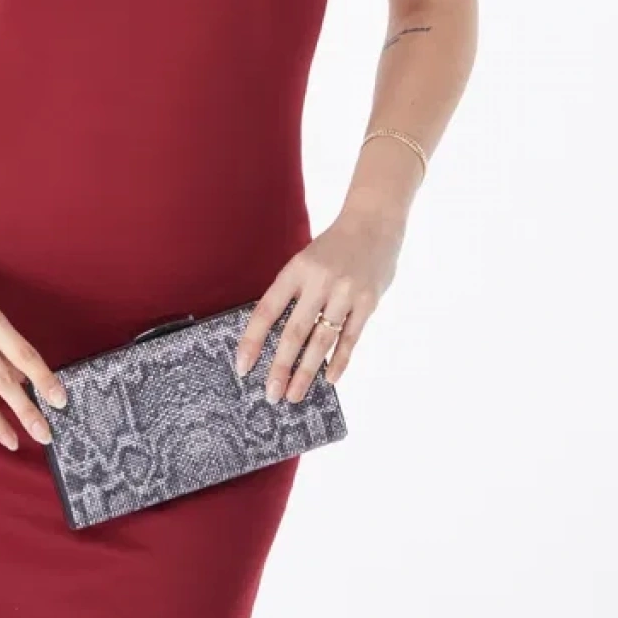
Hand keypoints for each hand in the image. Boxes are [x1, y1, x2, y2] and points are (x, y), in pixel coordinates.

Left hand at [234, 202, 405, 401]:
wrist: (374, 222)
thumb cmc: (333, 247)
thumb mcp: (305, 261)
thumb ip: (292, 293)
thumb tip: (273, 336)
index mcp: (296, 270)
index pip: (267, 310)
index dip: (252, 340)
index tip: (243, 367)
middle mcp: (319, 281)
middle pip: (294, 332)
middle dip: (280, 367)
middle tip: (271, 394)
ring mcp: (346, 292)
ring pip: (321, 340)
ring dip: (306, 371)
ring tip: (294, 395)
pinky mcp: (368, 302)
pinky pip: (350, 338)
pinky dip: (339, 360)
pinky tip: (329, 379)